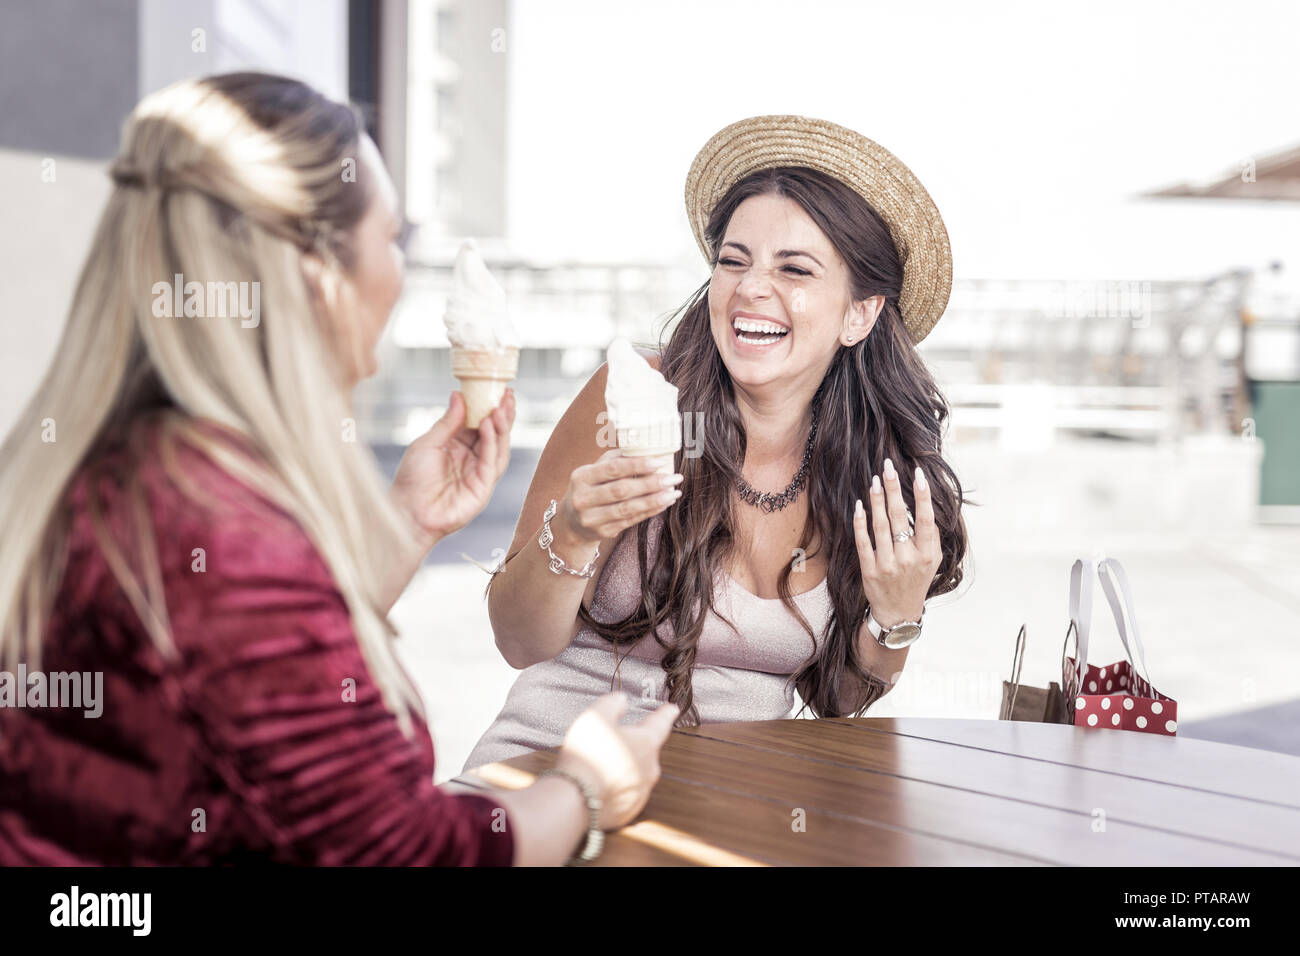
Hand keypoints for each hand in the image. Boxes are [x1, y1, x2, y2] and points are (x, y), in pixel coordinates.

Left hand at [391, 388, 514, 543]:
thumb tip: (459, 395)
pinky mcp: (483, 487)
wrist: (408, 512)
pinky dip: (492, 442)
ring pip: (499, 446)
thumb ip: (447, 422)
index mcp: (457, 447)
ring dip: (501, 426)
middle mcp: (471, 459)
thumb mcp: (427, 444)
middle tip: (507, 394)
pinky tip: (488, 426)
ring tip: (500, 408)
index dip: (487, 407)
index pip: (478, 423)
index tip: (496, 388)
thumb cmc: (411, 480)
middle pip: (494, 433)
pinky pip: (492, 461)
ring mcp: (479, 473)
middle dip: (502, 413)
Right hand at [555, 448, 682, 546]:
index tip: (658, 462)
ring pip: (628, 508)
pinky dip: (650, 511)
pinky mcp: (603, 532)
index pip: (612, 469)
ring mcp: (592, 518)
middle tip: (673, 477)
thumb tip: (644, 448)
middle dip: (651, 483)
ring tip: (673, 492)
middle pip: (621, 490)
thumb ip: (614, 459)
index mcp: (581, 477)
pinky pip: (631, 520)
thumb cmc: (590, 489)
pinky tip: (664, 503)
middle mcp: (582, 499)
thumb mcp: (593, 472)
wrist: (572, 524)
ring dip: (654, 500)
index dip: (636, 465)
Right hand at [555, 691, 679, 829]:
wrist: (577, 798)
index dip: (665, 714)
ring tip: (600, 764)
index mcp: (646, 743)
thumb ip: (612, 704)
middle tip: (616, 740)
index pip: (660, 724)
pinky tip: (598, 784)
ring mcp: (640, 792)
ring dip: (623, 767)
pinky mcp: (629, 810)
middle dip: (635, 745)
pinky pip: (624, 793)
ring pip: (636, 773)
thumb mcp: (596, 716)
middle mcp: (649, 769)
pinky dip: (615, 787)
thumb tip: (622, 700)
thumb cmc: (587, 754)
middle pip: (646, 751)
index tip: (672, 709)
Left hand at [853, 458, 941, 628]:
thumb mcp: (934, 561)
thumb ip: (931, 535)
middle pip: (900, 517)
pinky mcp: (869, 570)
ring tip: (874, 480)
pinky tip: (860, 505)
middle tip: (888, 466)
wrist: (898, 613)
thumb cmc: (917, 580)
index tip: (917, 473)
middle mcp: (908, 559)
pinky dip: (860, 522)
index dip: (922, 495)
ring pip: (880, 526)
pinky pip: (863, 541)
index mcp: (928, 554)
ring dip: (877, 500)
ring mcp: (888, 564)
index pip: (926, 519)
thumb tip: (926, 502)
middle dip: (894, 489)